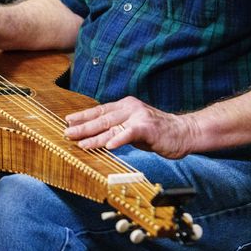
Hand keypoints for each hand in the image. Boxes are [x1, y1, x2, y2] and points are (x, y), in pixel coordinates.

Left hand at [64, 96, 192, 158]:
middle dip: (83, 127)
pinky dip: (118, 140)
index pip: (100, 110)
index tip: (68, 120)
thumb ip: (119, 127)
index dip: (84, 115)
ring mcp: (138, 116)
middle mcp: (130, 108)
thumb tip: (98, 134)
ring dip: (94, 136)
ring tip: (81, 142)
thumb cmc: (158, 131)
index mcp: (126, 105)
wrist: (183, 132)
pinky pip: (129, 134)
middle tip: (67, 133)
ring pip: (112, 127)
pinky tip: (108, 145)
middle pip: (102, 118)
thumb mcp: (134, 126)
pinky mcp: (147, 128)